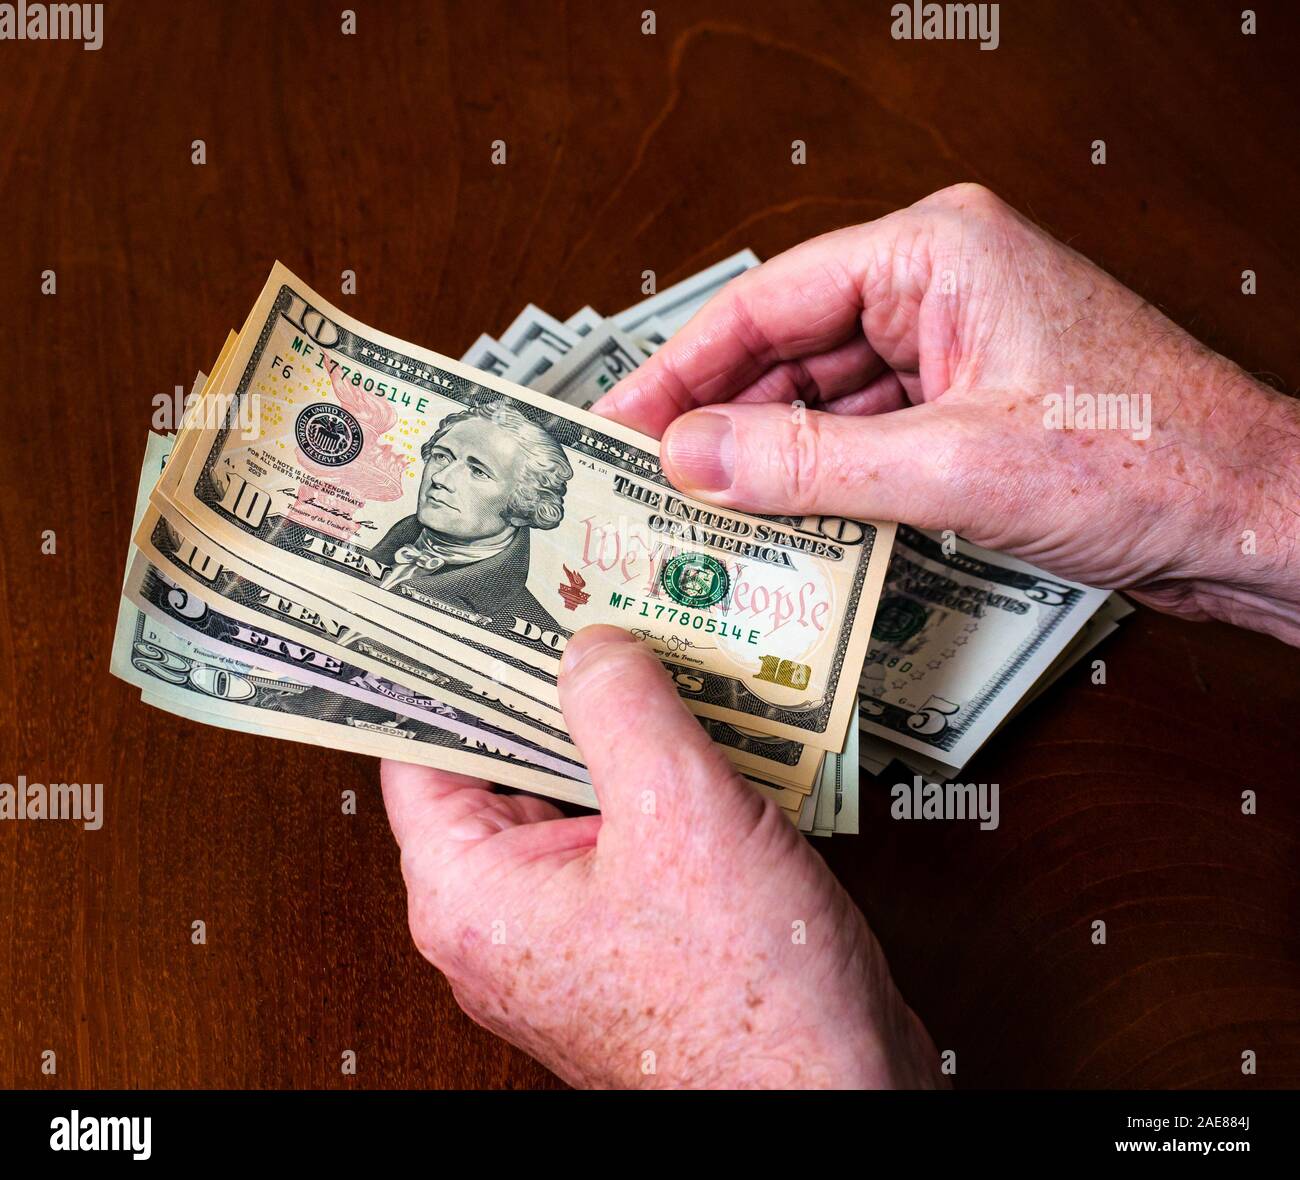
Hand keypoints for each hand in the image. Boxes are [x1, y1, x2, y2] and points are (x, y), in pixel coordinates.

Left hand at [381, 626, 940, 1088]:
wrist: (832, 1098)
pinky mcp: (632, 927)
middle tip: (580, 599)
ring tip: (648, 645)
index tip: (464, 601)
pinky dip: (655, 775)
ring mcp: (571, 924)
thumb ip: (621, 709)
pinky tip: (700, 723)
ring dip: (613, 727)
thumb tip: (591, 649)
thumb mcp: (677, 815)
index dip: (445, 667)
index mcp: (472, 895)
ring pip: (573, 791)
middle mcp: (507, 915)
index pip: (422, 748)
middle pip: (501, 762)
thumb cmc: (746, 1006)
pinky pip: (624, 827)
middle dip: (547, 684)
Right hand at [596, 184, 1299, 645]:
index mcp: (935, 250)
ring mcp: (953, 344)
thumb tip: (693, 455)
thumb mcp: (954, 465)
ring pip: (821, 396)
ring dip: (766, 455)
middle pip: (787, 348)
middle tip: (645, 480)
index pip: (768, 301)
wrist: (1250, 517)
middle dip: (718, 418)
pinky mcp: (966, 401)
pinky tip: (778, 520)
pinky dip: (820, 477)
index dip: (681, 367)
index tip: (619, 421)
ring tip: (698, 512)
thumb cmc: (1146, 459)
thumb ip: (809, 461)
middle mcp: (938, 283)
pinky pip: (863, 432)